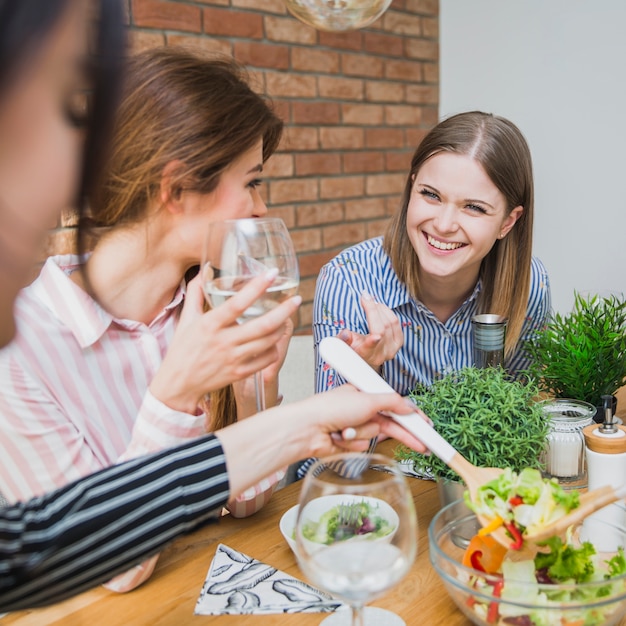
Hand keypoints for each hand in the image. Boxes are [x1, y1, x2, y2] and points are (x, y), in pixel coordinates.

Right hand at [150, 271, 300, 413]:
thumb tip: (205, 269)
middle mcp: (223, 341)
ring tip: (286, 318)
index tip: (272, 274)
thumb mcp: (186, 318)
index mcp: (210, 324)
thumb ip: (196, 292)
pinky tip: (274, 340)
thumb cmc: (182, 348)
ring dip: (281, 328)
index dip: (257, 287)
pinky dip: (274, 348)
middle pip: (263, 325)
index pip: (238, 303)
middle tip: (296, 299)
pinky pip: (266, 360)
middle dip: (284, 311)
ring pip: (268, 342)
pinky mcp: (239, 373)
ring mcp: (233, 359)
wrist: (178, 384)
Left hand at [216, 385, 430, 498]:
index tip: (427, 426)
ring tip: (345, 430)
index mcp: (364, 394)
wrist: (307, 428)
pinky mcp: (348, 444)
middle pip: (390, 424)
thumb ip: (392, 403)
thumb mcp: (366, 399)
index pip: (395, 405)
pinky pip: (361, 446)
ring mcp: (354, 427)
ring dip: (362, 434)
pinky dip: (352, 443)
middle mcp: (360, 410)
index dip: (412, 417)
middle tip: (424, 445)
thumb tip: (411, 406)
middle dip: (403, 434)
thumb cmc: (331, 408)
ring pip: (373, 436)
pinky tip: (340, 438)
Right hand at [336, 292, 402, 367]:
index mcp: (364, 355)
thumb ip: (342, 339)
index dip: (372, 343)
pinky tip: (380, 308)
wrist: (365, 356)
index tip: (375, 337)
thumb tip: (345, 334)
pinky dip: (387, 312)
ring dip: (380, 309)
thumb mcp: (342, 344)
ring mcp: (392, 349)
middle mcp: (380, 355)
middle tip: (365, 297)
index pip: (369, 349)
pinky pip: (395, 323)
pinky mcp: (398, 343)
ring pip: (389, 323)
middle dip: (372, 309)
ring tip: (370, 302)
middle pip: (380, 329)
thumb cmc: (352, 347)